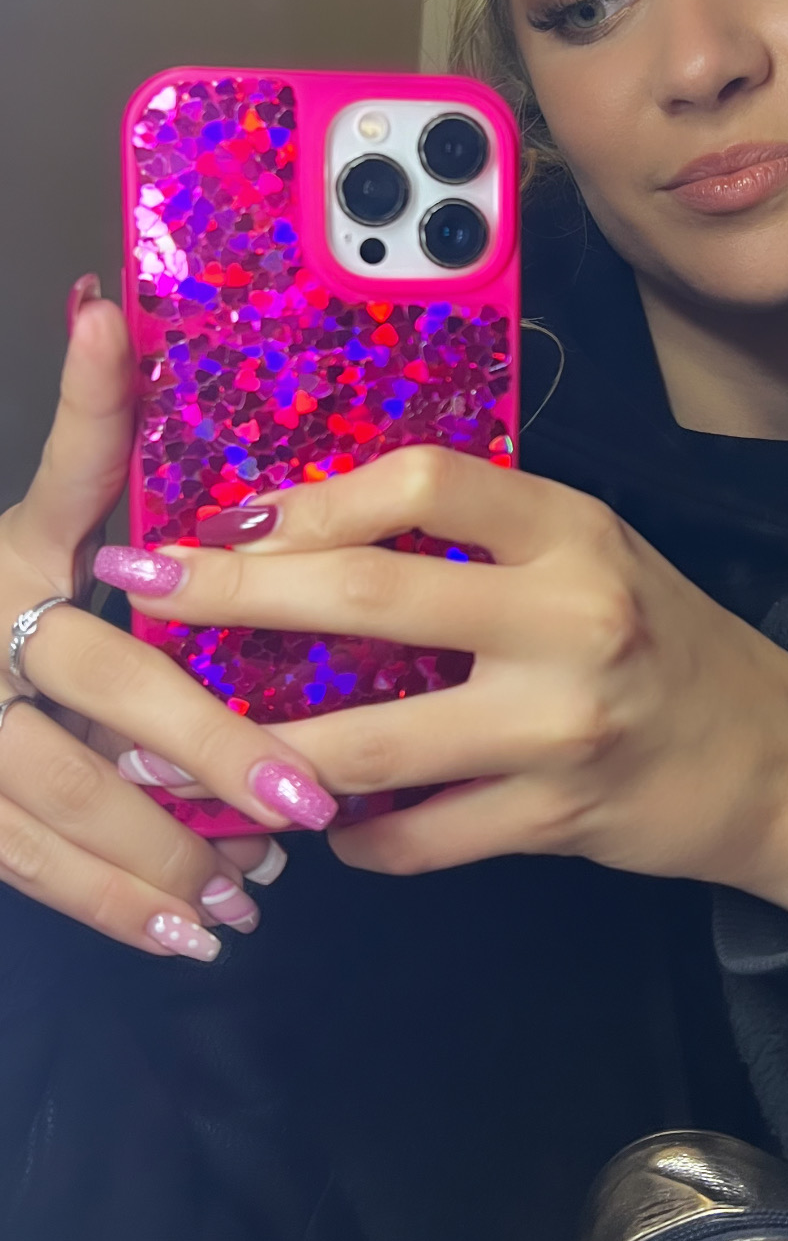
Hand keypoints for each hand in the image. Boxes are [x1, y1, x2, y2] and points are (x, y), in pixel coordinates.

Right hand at [0, 283, 335, 959]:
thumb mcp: (35, 500)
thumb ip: (85, 424)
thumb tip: (108, 308)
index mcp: (11, 568)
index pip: (108, 614)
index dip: (204, 688)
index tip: (304, 756)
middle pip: (92, 732)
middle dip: (203, 769)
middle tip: (306, 812)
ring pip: (50, 819)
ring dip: (158, 863)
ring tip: (253, 893)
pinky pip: (21, 868)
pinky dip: (104, 905)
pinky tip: (180, 932)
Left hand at [116, 447, 787, 921]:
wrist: (775, 756)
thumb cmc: (662, 637)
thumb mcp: (587, 555)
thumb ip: (481, 540)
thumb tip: (313, 536)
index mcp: (573, 530)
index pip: (426, 480)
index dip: (314, 496)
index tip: (231, 521)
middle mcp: (569, 615)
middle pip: (371, 594)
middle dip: (236, 597)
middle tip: (145, 595)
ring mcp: (562, 723)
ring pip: (374, 738)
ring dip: (262, 750)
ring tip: (183, 753)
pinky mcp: (558, 818)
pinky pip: (419, 836)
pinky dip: (356, 834)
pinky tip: (324, 824)